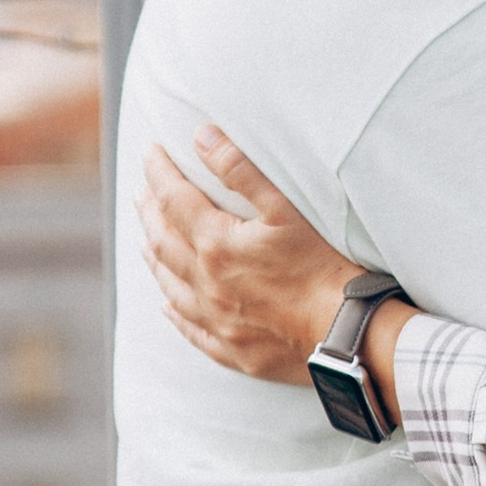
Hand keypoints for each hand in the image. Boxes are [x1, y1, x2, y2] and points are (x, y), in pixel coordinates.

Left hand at [139, 130, 355, 386]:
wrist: (343, 331)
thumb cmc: (321, 266)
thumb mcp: (284, 208)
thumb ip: (240, 169)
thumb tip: (202, 137)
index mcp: (216, 244)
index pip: (174, 199)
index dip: (159, 172)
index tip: (150, 151)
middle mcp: (205, 283)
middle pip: (163, 240)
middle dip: (150, 211)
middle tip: (142, 191)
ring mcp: (216, 319)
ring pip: (170, 284)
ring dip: (154, 257)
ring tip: (145, 239)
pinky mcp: (232, 348)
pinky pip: (190, 329)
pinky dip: (174, 312)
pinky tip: (167, 305)